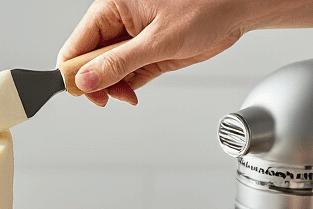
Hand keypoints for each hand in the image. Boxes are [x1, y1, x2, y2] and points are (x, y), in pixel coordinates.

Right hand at [58, 0, 251, 105]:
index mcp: (113, 8)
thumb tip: (88, 78)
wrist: (237, 10)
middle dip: (96, 83)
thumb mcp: (159, 40)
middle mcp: (118, 23)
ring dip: (112, 88)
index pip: (76, 45)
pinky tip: (131, 92)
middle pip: (87, 61)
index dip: (75, 72)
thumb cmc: (206, 6)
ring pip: (106, 72)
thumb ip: (120, 62)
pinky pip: (125, 74)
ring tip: (126, 94)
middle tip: (111, 96)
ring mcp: (132, 39)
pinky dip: (126, 87)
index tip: (85, 91)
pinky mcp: (146, 53)